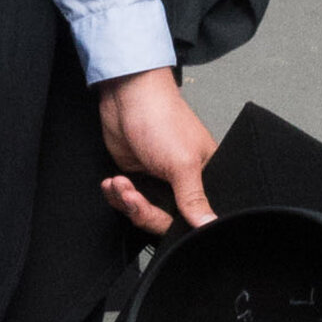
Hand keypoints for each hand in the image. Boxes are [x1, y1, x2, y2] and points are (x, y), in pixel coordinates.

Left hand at [95, 70, 218, 239]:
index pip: (196, 218)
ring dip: (126, 201)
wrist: (127, 97)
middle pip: (166, 220)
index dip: (177, 224)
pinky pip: (127, 201)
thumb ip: (194, 198)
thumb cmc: (162, 118)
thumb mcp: (183, 164)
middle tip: (132, 196)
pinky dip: (117, 195)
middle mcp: (183, 183)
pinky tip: (112, 182)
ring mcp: (159, 181)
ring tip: (120, 183)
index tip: (159, 214)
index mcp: (205, 178)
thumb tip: (209, 225)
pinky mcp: (138, 177)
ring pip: (144, 213)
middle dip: (144, 210)